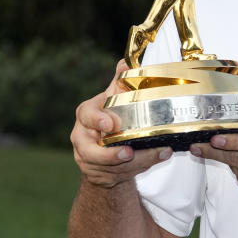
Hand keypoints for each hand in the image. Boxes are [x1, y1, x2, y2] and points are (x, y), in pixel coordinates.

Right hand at [71, 60, 171, 188]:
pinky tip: (155, 160)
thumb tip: (127, 61)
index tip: (110, 124)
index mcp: (86, 115)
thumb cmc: (111, 116)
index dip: (97, 120)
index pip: (87, 116)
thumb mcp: (114, 98)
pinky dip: (136, 170)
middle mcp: (82, 137)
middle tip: (129, 153)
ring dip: (132, 164)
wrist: (104, 145)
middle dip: (110, 154)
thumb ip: (120, 83)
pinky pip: (115, 176)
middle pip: (91, 151)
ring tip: (154, 155)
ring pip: (107, 166)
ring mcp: (86, 158)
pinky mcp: (96, 174)